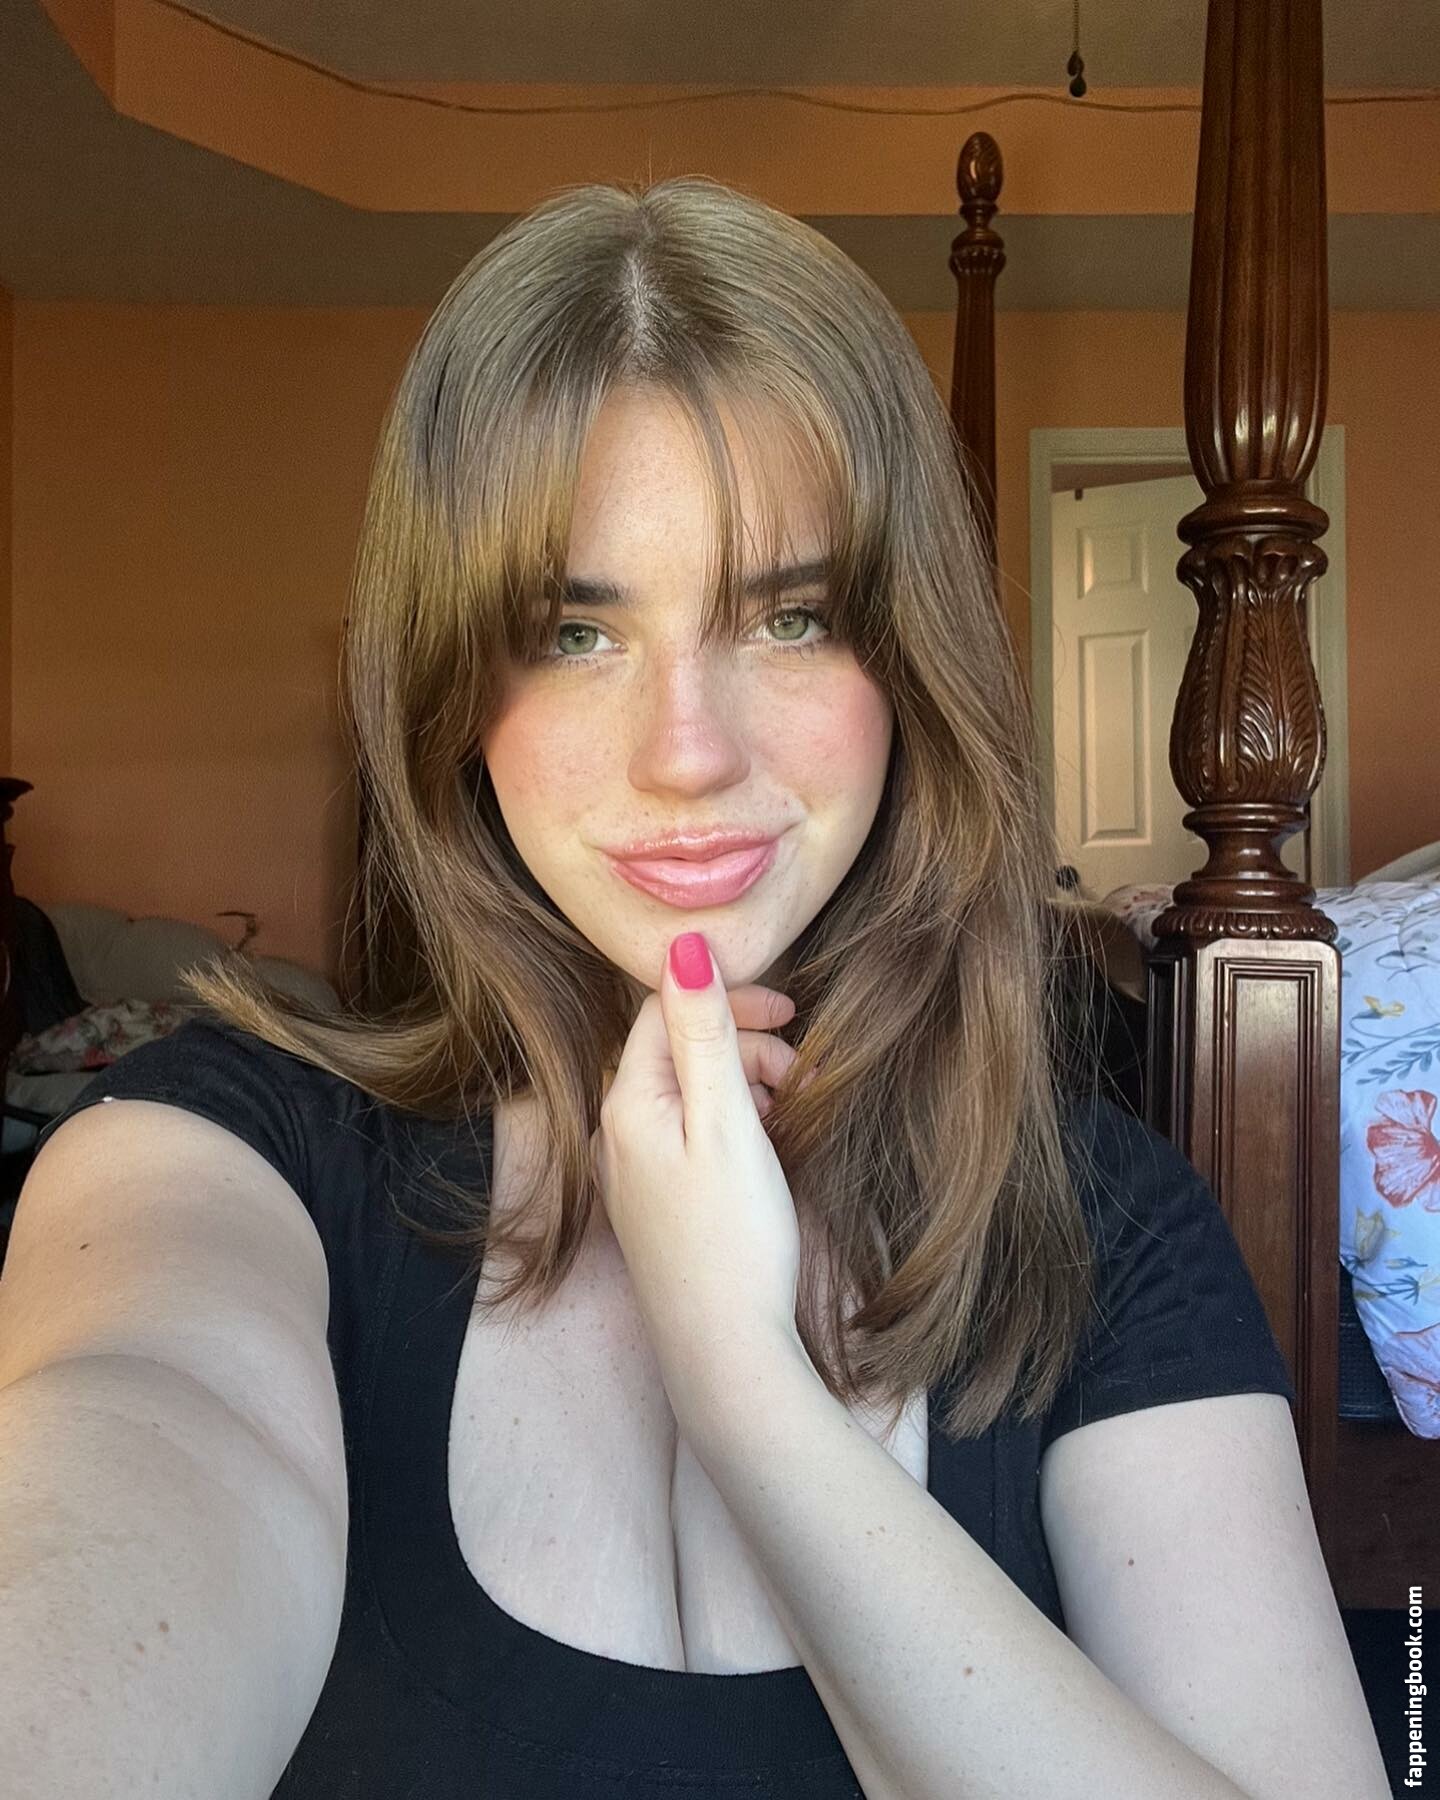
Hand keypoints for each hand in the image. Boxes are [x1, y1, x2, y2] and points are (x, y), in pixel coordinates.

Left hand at [589, 930, 810, 1377]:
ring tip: (794, 1107)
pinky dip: (734, 1125)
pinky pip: (690, 1138)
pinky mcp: (657, 1209)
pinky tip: (769, 1146)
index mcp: (626, 1104)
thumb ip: (703, 1033)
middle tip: (802, 1068)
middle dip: (743, 1042)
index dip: (729, 996)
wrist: (726, 1354)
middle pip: (677, 1051)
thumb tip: (680, 945)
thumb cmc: (734, 1238)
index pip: (664, 1010)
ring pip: (689, 1096)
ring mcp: (634, 1175)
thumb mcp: (727, 1122)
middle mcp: (616, 1135)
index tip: (792, 1010)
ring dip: (744, 1084)